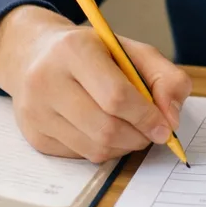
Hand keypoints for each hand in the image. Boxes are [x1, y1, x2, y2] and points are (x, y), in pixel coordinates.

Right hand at [0, 4, 191, 162]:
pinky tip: (105, 130)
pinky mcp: (34, 135)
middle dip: (139, 137)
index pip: (116, 96)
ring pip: (94, 148)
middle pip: (105, 128)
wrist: (36, 56)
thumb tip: (171, 118)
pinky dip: (103, 149)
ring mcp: (35, 111)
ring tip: (132, 131)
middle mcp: (46, 80)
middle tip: (152, 133)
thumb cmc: (94, 54)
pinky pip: (81, 156)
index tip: (166, 127)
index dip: (146, 117)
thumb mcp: (134, 51)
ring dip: (124, 147)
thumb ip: (165, 77)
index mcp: (74, 50)